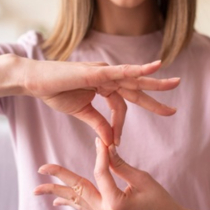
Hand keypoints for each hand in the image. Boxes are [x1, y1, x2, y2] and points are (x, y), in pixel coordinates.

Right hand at [24, 60, 179, 144]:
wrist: (35, 81)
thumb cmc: (55, 92)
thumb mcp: (81, 112)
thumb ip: (98, 123)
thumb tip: (110, 139)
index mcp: (103, 87)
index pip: (121, 106)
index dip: (120, 125)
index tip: (116, 141)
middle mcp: (107, 77)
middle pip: (135, 89)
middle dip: (155, 97)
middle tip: (173, 110)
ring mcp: (102, 72)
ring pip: (133, 78)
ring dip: (155, 81)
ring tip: (174, 84)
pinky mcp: (96, 70)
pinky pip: (121, 70)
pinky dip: (138, 70)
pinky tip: (156, 67)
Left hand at [34, 138, 188, 209]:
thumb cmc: (161, 203)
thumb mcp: (142, 180)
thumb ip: (121, 165)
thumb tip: (105, 149)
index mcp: (115, 203)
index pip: (101, 172)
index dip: (101, 153)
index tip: (102, 139)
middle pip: (77, 190)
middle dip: (59, 178)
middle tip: (42, 168)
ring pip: (77, 200)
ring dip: (58, 192)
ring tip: (38, 190)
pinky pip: (84, 206)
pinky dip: (71, 201)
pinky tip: (59, 201)